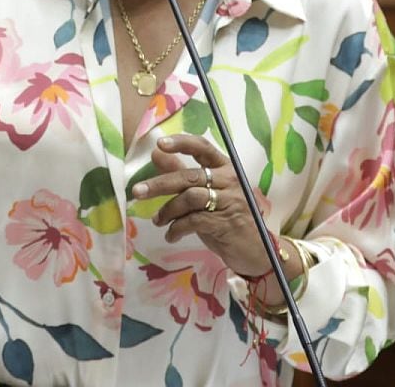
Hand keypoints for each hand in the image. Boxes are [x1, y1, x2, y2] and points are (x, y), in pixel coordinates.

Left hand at [133, 135, 279, 277]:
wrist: (256, 250)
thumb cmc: (228, 218)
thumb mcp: (204, 194)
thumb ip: (182, 173)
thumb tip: (156, 153)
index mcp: (225, 168)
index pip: (203, 147)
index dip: (181, 143)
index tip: (160, 144)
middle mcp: (230, 180)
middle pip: (190, 176)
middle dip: (160, 184)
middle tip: (137, 191)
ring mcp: (231, 201)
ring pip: (190, 198)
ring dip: (168, 210)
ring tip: (158, 221)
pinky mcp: (227, 223)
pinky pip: (194, 220)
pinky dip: (177, 228)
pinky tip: (171, 235)